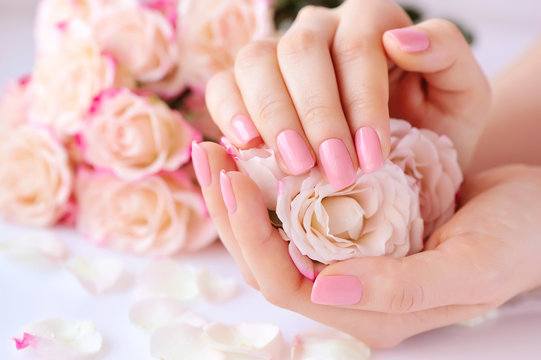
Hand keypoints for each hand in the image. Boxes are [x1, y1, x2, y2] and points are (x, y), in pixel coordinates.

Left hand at [192, 141, 540, 347]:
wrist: (530, 213)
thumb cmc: (512, 243)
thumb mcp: (470, 268)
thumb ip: (401, 290)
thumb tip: (325, 290)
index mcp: (365, 312)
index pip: (284, 283)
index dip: (251, 236)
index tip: (232, 180)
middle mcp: (345, 289)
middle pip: (264, 257)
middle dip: (230, 210)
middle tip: (208, 156)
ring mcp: (344, 256)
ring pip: (272, 232)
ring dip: (239, 192)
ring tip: (214, 149)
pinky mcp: (348, 226)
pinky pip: (293, 208)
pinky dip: (267, 181)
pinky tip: (252, 151)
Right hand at [205, 0, 489, 189]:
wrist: (403, 161)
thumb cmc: (433, 130)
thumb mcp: (460, 97)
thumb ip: (447, 56)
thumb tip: (400, 38)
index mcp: (371, 22)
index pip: (357, 45)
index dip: (362, 101)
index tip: (372, 159)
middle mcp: (319, 31)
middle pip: (302, 50)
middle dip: (317, 114)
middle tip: (333, 170)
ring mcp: (278, 56)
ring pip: (256, 61)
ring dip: (274, 116)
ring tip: (295, 165)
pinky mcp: (247, 88)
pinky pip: (225, 86)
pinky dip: (230, 112)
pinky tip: (247, 145)